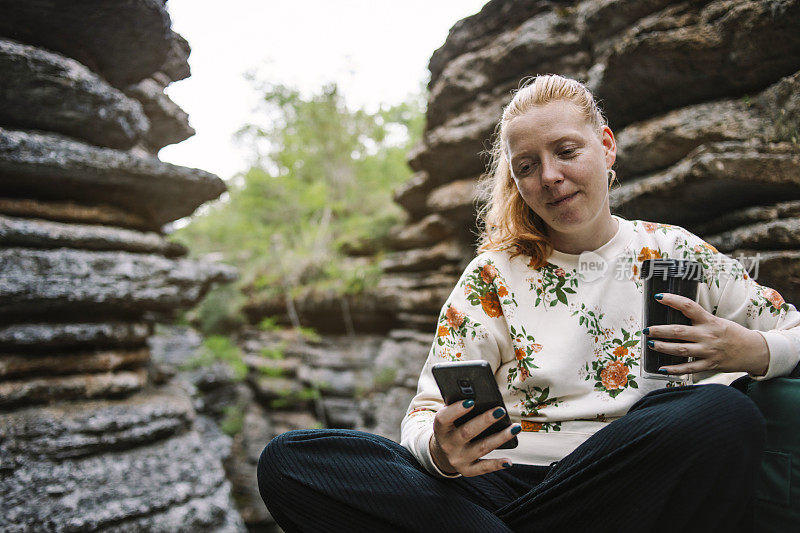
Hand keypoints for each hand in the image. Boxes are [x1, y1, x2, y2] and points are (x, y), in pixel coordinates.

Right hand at [429, 400, 521, 476]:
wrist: (443, 453)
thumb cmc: (451, 428)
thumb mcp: (448, 419)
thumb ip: (458, 409)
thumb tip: (481, 397)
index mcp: (440, 429)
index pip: (444, 419)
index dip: (456, 410)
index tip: (471, 401)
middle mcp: (448, 445)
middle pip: (467, 432)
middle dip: (485, 421)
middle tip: (500, 410)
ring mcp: (458, 459)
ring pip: (481, 448)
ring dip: (500, 438)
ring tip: (515, 428)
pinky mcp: (467, 470)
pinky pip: (483, 467)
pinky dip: (496, 464)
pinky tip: (508, 461)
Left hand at [644, 293, 769, 375]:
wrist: (753, 351)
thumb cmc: (732, 333)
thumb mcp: (717, 321)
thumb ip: (698, 319)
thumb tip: (675, 314)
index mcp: (709, 320)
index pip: (688, 306)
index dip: (672, 300)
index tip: (658, 297)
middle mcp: (707, 335)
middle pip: (678, 331)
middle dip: (659, 331)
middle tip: (646, 330)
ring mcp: (708, 351)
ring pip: (681, 350)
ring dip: (663, 347)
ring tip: (651, 345)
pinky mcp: (710, 364)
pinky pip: (689, 368)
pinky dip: (674, 370)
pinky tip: (662, 369)